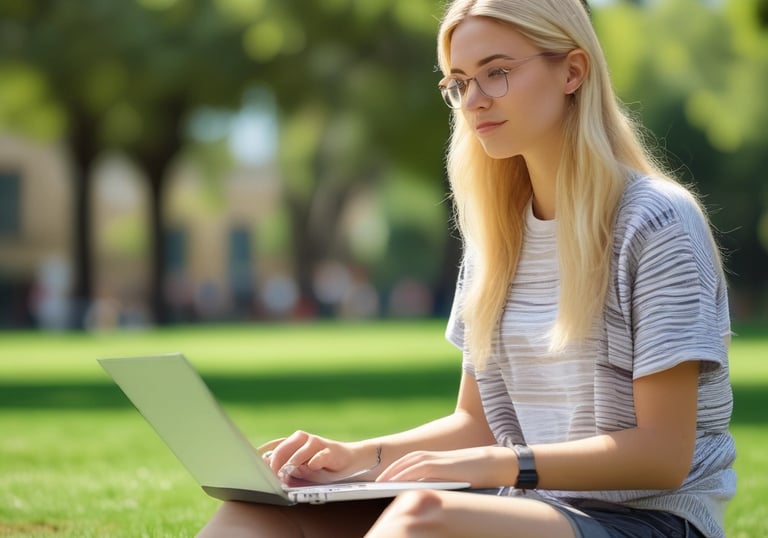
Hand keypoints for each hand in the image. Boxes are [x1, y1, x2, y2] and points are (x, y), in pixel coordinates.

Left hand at [260, 431, 373, 483]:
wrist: (352, 459)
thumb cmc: (324, 466)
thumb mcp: (305, 468)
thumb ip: (291, 468)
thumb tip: (274, 473)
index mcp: (296, 443)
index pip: (276, 447)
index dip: (265, 456)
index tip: (254, 467)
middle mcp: (305, 440)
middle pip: (285, 447)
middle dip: (275, 461)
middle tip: (270, 475)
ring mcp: (318, 444)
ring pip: (300, 450)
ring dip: (292, 461)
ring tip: (284, 472)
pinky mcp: (331, 451)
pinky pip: (320, 455)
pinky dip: (315, 461)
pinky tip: (311, 466)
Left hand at [376, 446, 511, 487]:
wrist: (497, 463)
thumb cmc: (479, 474)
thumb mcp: (454, 478)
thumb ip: (438, 480)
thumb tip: (421, 492)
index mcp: (437, 459)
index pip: (410, 461)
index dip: (395, 468)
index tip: (382, 478)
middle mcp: (435, 456)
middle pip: (405, 461)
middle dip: (389, 470)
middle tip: (374, 481)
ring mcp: (439, 459)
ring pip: (409, 463)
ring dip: (393, 471)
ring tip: (379, 483)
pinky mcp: (443, 464)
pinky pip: (419, 468)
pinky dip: (404, 473)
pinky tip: (395, 482)